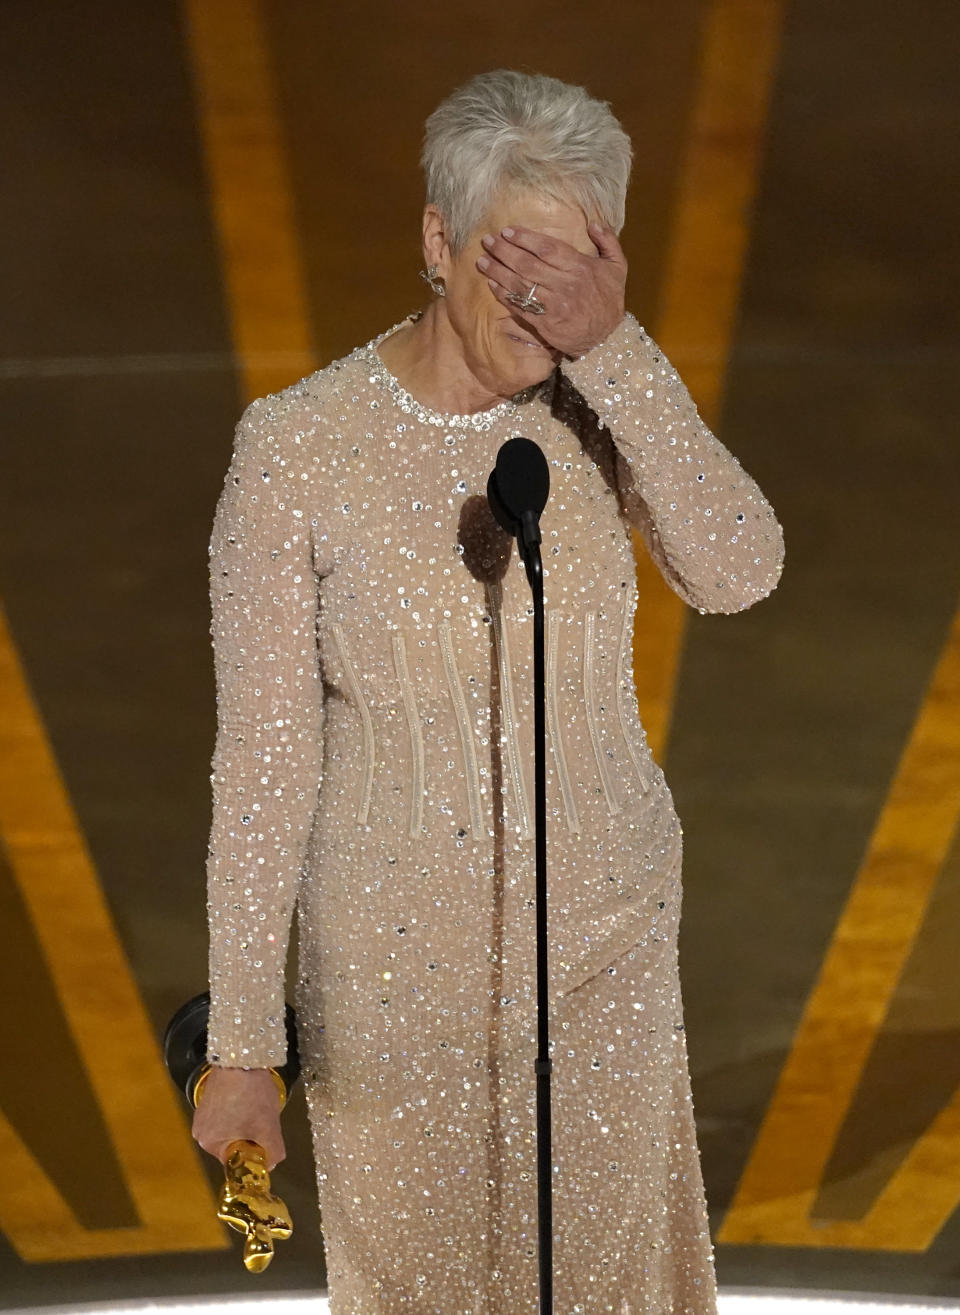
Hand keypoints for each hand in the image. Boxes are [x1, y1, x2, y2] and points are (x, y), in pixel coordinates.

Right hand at [192, 1066, 286, 1170]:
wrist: (242, 1057)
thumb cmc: (251, 1092)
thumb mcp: (269, 1127)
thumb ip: (274, 1152)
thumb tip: (272, 1163)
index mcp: (209, 1143)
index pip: (235, 1162)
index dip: (253, 1155)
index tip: (265, 1144)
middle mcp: (200, 1131)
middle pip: (233, 1146)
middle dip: (250, 1137)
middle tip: (262, 1121)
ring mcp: (202, 1114)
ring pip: (231, 1129)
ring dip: (245, 1123)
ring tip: (255, 1106)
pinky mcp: (208, 1099)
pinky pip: (226, 1115)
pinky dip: (239, 1110)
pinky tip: (248, 1098)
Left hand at [476, 221, 626, 358]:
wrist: (606, 339)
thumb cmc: (609, 300)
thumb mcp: (617, 268)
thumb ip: (608, 242)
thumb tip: (592, 223)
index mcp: (579, 267)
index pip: (547, 248)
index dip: (524, 239)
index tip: (506, 231)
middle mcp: (565, 285)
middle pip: (528, 264)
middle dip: (504, 251)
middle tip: (487, 241)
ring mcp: (553, 305)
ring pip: (520, 284)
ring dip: (498, 272)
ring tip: (482, 261)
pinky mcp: (544, 323)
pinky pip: (520, 306)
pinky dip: (504, 295)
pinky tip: (491, 284)